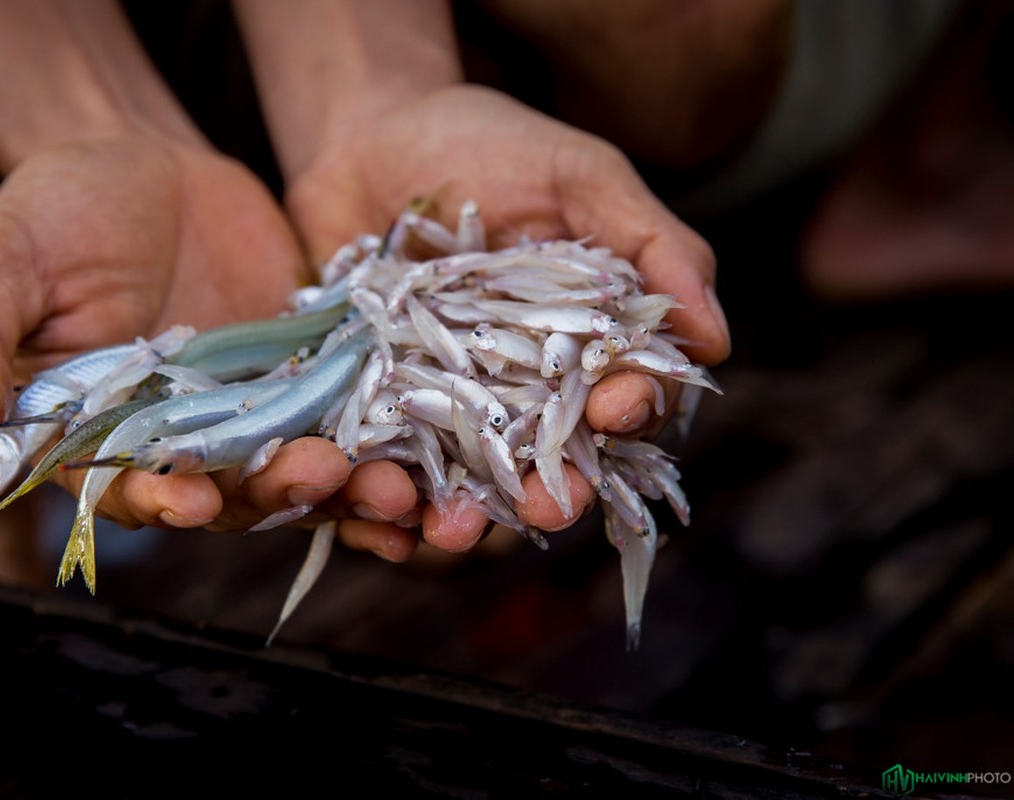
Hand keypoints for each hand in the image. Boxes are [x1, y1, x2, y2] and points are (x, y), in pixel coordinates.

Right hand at [0, 134, 417, 554]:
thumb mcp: (6, 255)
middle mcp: (177, 444)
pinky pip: (349, 429)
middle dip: (275, 496)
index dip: (154, 499)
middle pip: (229, 496)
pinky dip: (385, 455)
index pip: (121, 487)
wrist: (152, 164)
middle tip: (321, 476)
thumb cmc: (59, 208)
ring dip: (347, 493)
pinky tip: (425, 473)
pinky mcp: (310, 387)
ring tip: (392, 489)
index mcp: (95, 434)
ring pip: (299, 478)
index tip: (185, 500)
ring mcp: (249, 421)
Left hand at [283, 84, 731, 549]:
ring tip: (451, 532)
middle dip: (552, 488)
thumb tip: (716, 338)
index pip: (623, 396)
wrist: (367, 132)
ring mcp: (448, 401)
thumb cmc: (488, 142)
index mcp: (586, 343)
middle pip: (548, 458)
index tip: (619, 410)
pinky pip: (386, 462)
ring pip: (466, 478)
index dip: (629, 411)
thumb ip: (653, 245)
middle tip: (546, 507)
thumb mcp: (580, 175)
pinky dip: (385, 492)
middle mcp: (524, 387)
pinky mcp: (376, 405)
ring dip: (467, 514)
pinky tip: (382, 509)